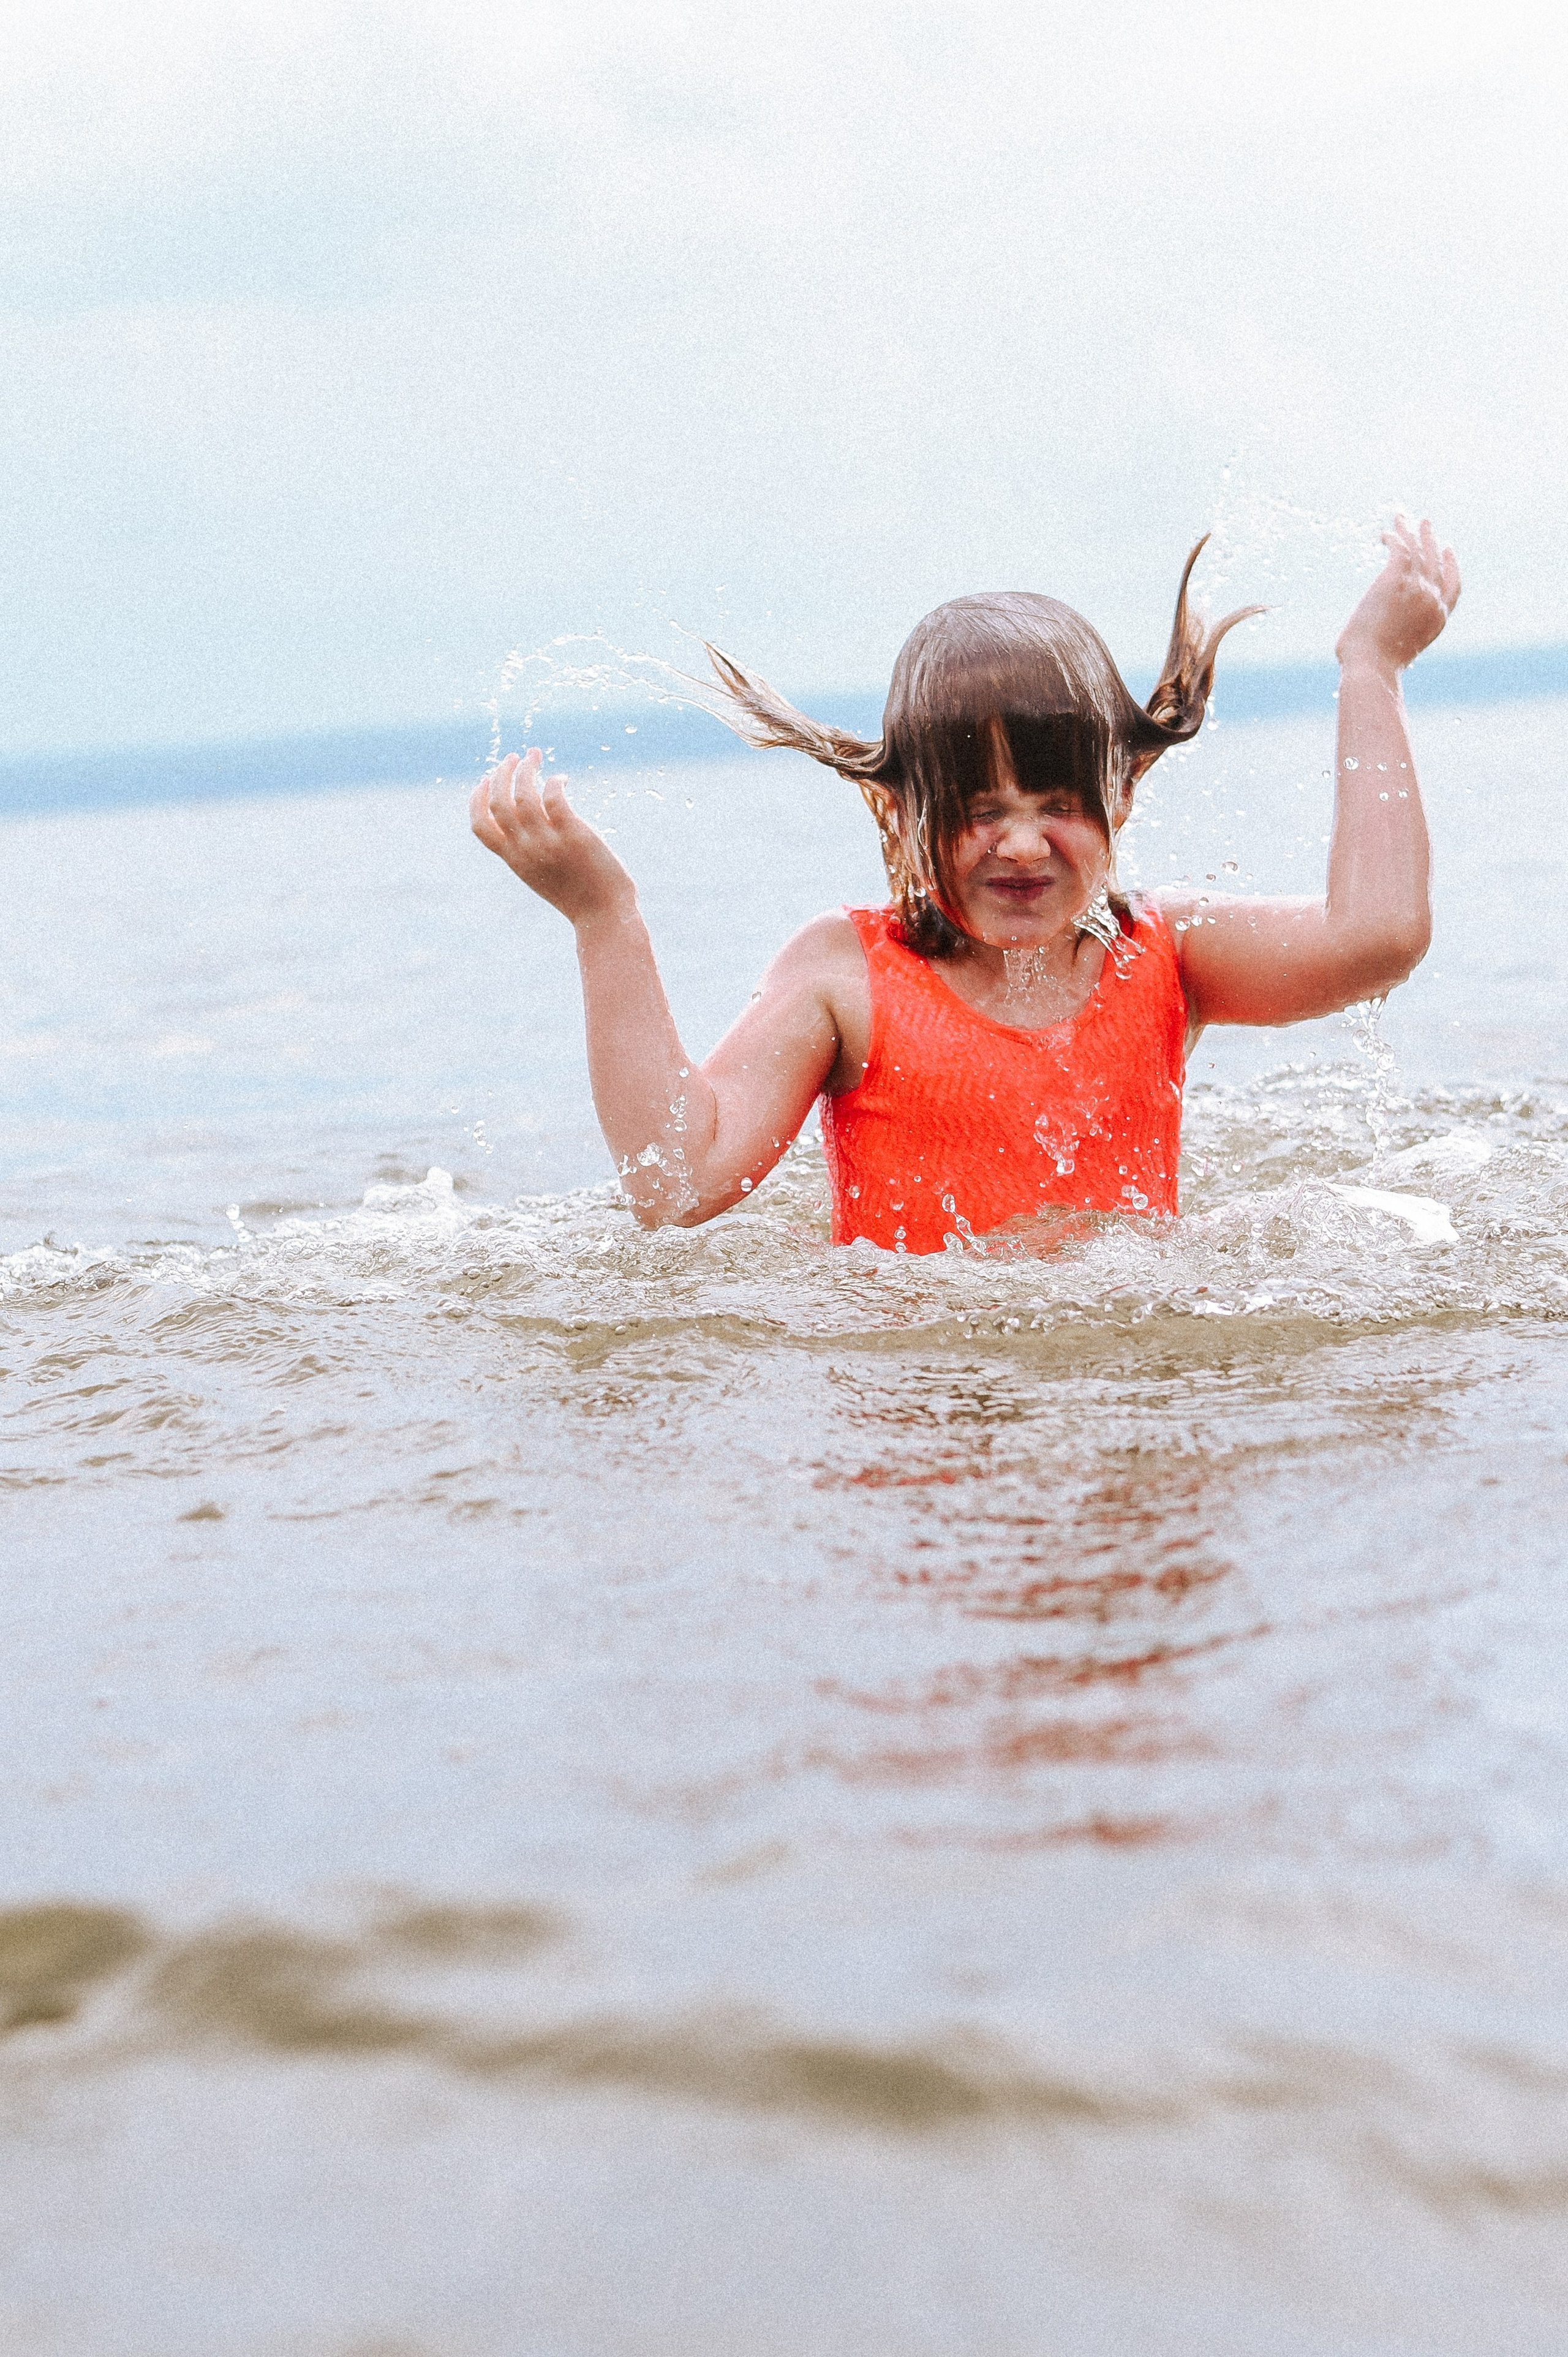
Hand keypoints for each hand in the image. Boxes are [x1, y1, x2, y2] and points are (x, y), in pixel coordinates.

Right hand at [469, 749, 635, 925]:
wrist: (603, 915)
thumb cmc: (579, 896)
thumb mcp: (544, 875)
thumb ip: (532, 851)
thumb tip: (532, 822)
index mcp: (514, 860)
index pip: (480, 826)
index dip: (477, 799)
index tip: (485, 779)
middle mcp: (525, 850)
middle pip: (499, 803)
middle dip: (502, 773)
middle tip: (514, 757)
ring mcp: (548, 842)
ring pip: (523, 794)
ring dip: (526, 769)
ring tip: (535, 756)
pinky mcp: (573, 834)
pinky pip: (553, 797)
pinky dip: (553, 781)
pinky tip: (562, 778)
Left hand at [1335, 515, 1459, 678]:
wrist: (1372, 666)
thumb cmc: (1376, 668)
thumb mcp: (1396, 651)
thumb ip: (1399, 635)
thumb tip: (1380, 635)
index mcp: (1437, 619)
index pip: (1453, 587)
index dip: (1451, 566)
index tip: (1448, 550)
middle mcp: (1432, 600)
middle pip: (1436, 562)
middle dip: (1431, 541)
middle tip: (1426, 523)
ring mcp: (1417, 588)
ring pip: (1418, 551)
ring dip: (1412, 531)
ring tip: (1404, 516)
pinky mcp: (1396, 579)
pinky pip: (1400, 550)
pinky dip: (1394, 539)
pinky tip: (1384, 533)